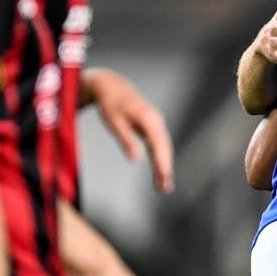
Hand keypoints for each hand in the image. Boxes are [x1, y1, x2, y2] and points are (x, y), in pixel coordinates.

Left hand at [85, 69, 174, 192]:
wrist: (111, 87)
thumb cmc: (110, 104)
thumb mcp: (114, 122)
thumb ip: (126, 140)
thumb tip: (136, 158)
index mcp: (149, 119)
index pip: (159, 145)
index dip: (162, 162)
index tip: (164, 177)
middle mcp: (156, 121)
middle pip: (165, 148)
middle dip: (166, 169)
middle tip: (165, 188)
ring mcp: (156, 123)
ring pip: (164, 148)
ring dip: (165, 166)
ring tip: (164, 186)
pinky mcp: (152, 126)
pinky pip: (159, 144)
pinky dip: (161, 158)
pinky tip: (160, 171)